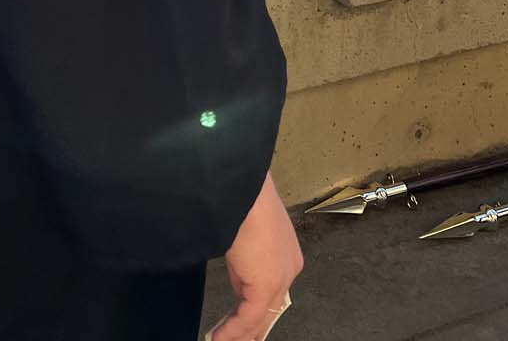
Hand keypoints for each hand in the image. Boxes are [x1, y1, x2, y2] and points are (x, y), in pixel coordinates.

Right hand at [212, 172, 302, 340]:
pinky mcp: (267, 284)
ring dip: (239, 333)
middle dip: (250, 327)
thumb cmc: (237, 192)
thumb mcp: (241, 228)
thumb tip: (238, 279)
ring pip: (261, 317)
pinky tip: (218, 338)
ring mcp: (281, 277)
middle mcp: (289, 266)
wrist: (240, 182)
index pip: (270, 288)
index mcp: (286, 251)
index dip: (253, 308)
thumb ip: (243, 258)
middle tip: (232, 338)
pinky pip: (249, 317)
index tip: (236, 321)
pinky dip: (232, 330)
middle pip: (270, 308)